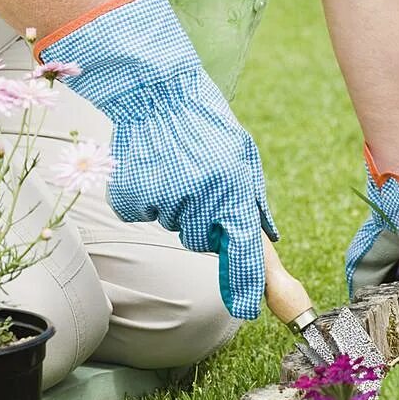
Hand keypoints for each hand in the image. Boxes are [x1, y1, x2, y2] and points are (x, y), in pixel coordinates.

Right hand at [35, 0, 277, 319]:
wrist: (155, 89)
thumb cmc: (204, 120)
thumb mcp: (242, 156)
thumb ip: (253, 201)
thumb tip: (266, 239)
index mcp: (233, 191)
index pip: (242, 253)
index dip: (243, 286)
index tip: (246, 310)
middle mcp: (200, 201)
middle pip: (200, 240)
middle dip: (202, 222)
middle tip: (198, 183)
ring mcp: (163, 202)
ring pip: (171, 225)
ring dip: (174, 204)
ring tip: (174, 164)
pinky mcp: (132, 198)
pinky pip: (141, 213)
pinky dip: (144, 197)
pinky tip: (150, 166)